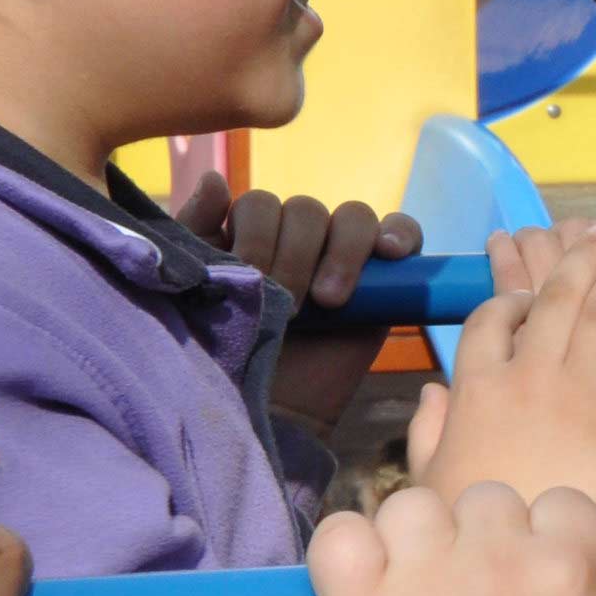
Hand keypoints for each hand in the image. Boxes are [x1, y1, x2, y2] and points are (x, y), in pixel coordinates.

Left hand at [180, 178, 427, 428]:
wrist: (268, 416)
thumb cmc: (222, 358)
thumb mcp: (193, 292)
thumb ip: (196, 236)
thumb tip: (217, 180)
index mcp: (248, 238)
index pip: (261, 204)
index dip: (259, 236)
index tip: (253, 280)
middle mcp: (296, 241)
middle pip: (306, 210)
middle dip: (296, 255)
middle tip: (290, 304)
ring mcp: (343, 258)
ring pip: (353, 216)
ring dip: (342, 251)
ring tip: (331, 300)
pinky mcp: (385, 282)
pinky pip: (402, 233)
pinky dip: (399, 234)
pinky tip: (389, 254)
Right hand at [412, 226, 595, 506]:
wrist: (526, 559)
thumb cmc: (473, 520)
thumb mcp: (430, 476)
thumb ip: (430, 430)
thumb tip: (433, 394)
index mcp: (478, 386)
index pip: (493, 316)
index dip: (511, 290)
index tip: (525, 283)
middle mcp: (531, 378)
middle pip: (556, 301)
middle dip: (581, 260)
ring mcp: (582, 396)